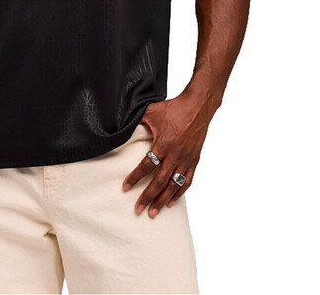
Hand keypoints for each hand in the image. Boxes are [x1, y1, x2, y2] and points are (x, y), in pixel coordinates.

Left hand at [121, 91, 212, 216]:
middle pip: (159, 182)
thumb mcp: (151, 112)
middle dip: (148, 197)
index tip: (125, 187)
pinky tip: (172, 202)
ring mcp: (186, 159)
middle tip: (138, 209)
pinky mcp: (194, 160)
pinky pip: (187, 181)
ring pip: (174, 185)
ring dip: (163, 200)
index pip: (146, 166)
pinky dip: (179, 193)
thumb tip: (122, 125)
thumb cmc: (173, 108)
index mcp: (163, 144)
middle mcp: (175, 155)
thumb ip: (137, 121)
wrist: (197, 107)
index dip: (135, 178)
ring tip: (153, 212)